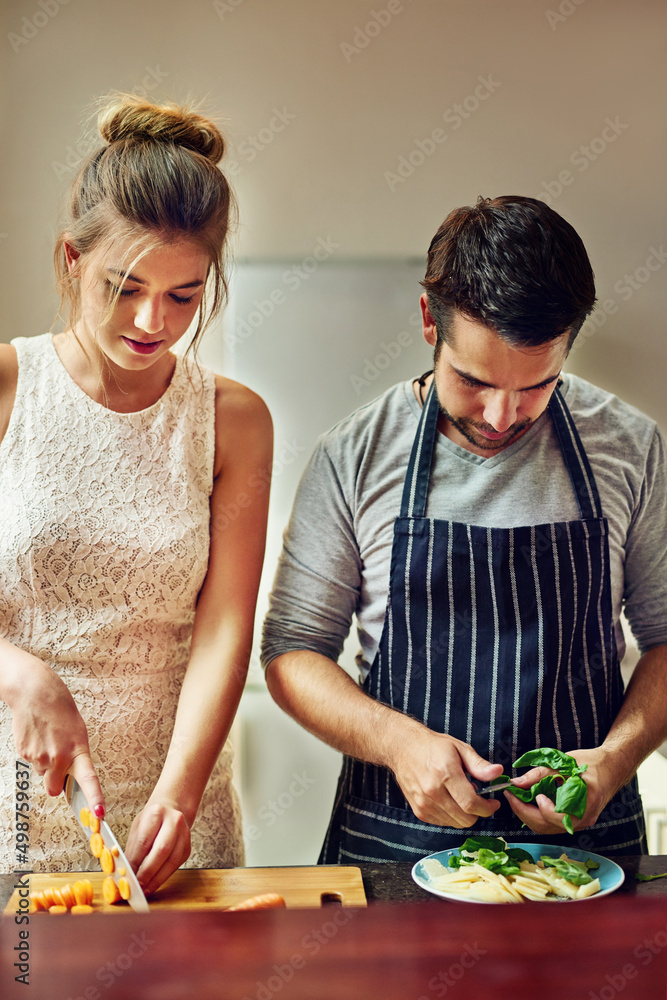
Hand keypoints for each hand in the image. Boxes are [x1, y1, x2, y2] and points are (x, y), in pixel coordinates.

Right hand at [8, 652, 103, 816]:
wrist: (36, 693)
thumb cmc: (60, 710)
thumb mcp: (77, 732)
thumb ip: (75, 756)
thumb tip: (70, 775)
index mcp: (78, 750)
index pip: (88, 779)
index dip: (94, 797)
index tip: (98, 814)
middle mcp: (59, 757)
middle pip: (54, 789)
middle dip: (55, 784)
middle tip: (58, 764)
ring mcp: (40, 757)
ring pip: (42, 774)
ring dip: (45, 764)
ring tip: (48, 739)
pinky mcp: (25, 753)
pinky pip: (32, 763)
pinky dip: (35, 754)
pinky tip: (38, 737)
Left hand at [124, 798, 191, 894]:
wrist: (171, 809)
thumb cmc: (151, 820)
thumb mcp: (138, 827)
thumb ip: (132, 848)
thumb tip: (124, 871)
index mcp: (156, 813)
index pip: (144, 841)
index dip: (135, 861)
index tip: (127, 875)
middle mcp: (174, 821)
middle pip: (161, 851)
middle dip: (147, 872)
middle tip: (136, 885)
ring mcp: (184, 834)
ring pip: (171, 861)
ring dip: (156, 878)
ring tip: (144, 889)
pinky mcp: (187, 847)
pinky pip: (176, 866)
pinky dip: (163, 877)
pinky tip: (153, 883)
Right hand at [389, 726, 504, 827]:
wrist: (403, 749)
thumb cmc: (434, 747)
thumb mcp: (460, 748)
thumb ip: (479, 765)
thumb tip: (498, 773)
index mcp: (445, 774)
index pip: (471, 804)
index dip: (487, 808)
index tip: (493, 802)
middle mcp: (433, 792)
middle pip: (465, 819)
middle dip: (478, 812)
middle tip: (479, 797)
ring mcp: (424, 804)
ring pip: (456, 823)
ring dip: (465, 814)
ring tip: (462, 795)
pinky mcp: (419, 811)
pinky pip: (444, 822)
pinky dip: (452, 815)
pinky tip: (450, 800)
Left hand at [503, 748, 613, 834]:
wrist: (613, 768)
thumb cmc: (592, 763)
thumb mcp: (565, 763)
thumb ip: (540, 774)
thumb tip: (517, 783)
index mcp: (585, 805)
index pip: (555, 817)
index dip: (538, 808)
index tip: (527, 793)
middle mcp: (583, 820)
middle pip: (548, 826)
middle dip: (525, 813)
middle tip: (510, 796)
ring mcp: (580, 823)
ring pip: (548, 828)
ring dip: (529, 815)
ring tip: (517, 798)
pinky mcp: (576, 821)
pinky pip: (553, 824)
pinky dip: (538, 815)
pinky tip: (530, 802)